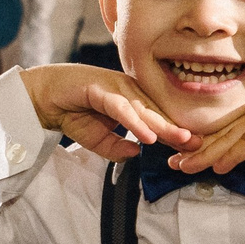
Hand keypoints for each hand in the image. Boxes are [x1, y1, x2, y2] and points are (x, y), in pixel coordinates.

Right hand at [20, 64, 191, 159]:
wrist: (45, 97)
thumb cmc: (73, 113)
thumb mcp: (98, 140)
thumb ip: (116, 149)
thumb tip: (136, 154)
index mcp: (133, 102)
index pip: (158, 120)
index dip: (176, 134)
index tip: (196, 149)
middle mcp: (129, 92)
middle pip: (157, 114)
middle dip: (178, 130)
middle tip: (199, 145)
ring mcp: (116, 88)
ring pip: (144, 110)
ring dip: (163, 126)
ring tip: (181, 140)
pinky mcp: (100, 89)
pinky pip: (121, 108)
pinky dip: (135, 122)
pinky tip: (147, 137)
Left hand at [172, 70, 244, 192]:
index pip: (228, 138)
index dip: (206, 149)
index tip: (187, 159)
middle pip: (220, 138)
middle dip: (195, 152)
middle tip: (172, 163)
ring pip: (228, 141)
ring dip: (204, 155)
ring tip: (184, 166)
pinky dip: (231, 153)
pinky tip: (217, 164)